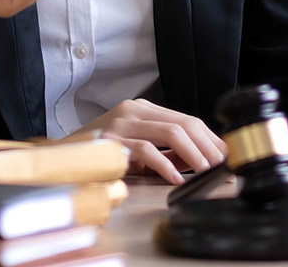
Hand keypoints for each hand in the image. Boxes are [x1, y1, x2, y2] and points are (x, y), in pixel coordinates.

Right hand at [71, 98, 226, 184]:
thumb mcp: (137, 148)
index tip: (226, 154)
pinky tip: (176, 178)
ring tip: (205, 170)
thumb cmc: (100, 154)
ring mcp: (121, 124)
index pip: (186, 119)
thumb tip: (200, 159)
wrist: (60, 157)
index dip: (210, 138)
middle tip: (222, 165)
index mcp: (142, 109)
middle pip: (184, 123)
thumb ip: (164, 149)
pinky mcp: (111, 141)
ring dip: (194, 154)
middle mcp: (133, 110)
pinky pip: (146, 150)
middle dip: (208, 145)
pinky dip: (166, 165)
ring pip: (171, 132)